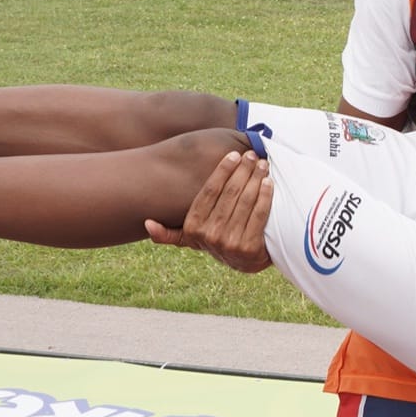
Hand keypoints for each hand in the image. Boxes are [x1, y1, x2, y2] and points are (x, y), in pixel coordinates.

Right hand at [144, 150, 273, 272]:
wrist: (244, 262)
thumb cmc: (217, 239)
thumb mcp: (191, 237)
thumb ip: (169, 232)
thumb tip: (146, 223)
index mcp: (193, 228)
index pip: (209, 192)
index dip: (222, 171)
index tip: (233, 155)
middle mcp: (209, 236)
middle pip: (230, 194)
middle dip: (242, 171)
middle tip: (251, 154)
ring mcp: (230, 244)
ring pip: (246, 202)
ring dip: (255, 179)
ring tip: (261, 163)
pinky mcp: (250, 248)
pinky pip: (259, 214)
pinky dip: (266, 195)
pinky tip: (269, 181)